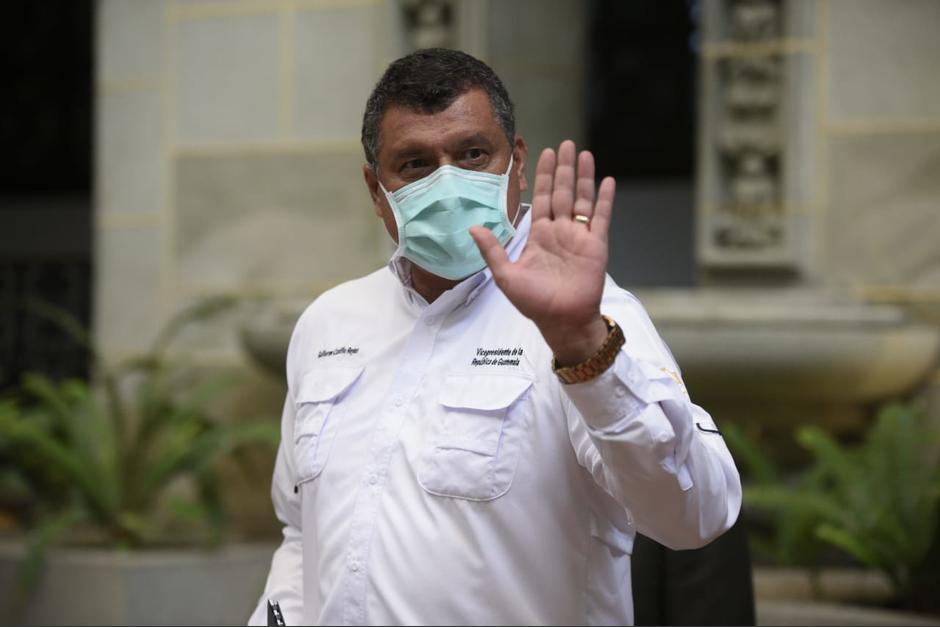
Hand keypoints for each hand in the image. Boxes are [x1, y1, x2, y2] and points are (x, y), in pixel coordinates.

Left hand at [470, 140, 615, 365]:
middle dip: (563, 168)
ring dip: (583, 176)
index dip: (544, 176)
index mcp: (539, 235)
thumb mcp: (506, 276)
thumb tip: (473, 227)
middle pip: (563, 192)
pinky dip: (605, 199)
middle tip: (565, 144)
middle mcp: (560, 231)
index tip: (544, 153)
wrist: (561, 321)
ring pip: (582, 199)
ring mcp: (579, 237)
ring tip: (584, 154)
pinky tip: (608, 180)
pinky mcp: (596, 245)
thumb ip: (492, 250)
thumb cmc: (534, 303)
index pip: (542, 198)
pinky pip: (601, 217)